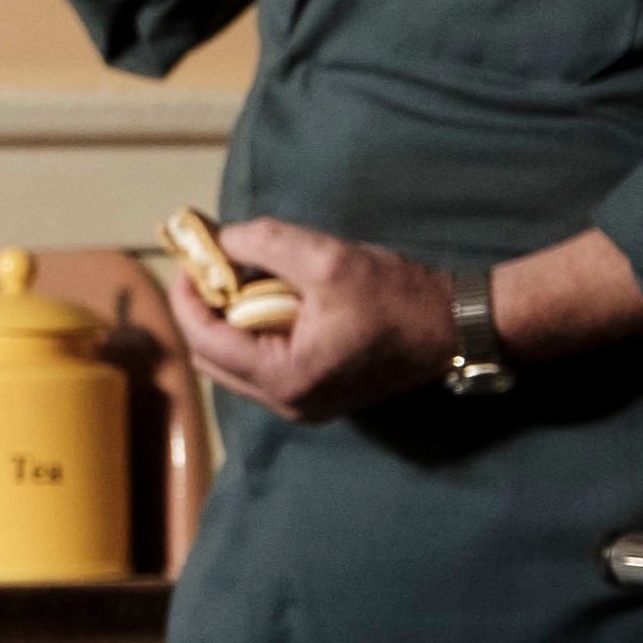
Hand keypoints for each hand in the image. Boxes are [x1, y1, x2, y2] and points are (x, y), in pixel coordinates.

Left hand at [163, 218, 452, 428]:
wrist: (456, 327)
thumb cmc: (397, 296)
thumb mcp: (326, 258)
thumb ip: (264, 244)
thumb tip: (220, 238)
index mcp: (285, 378)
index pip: (204, 341)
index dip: (187, 296)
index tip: (190, 258)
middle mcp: (287, 403)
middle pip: (211, 357)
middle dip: (203, 310)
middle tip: (210, 265)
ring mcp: (301, 404)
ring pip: (234, 363)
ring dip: (229, 321)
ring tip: (242, 278)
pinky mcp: (315, 395)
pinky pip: (262, 365)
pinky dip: (254, 332)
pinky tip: (271, 298)